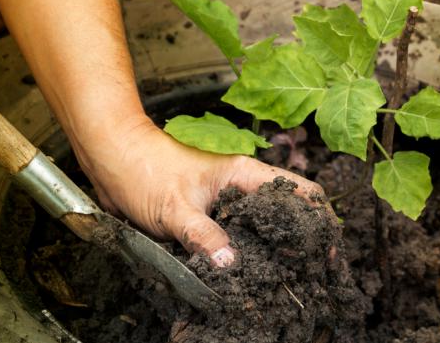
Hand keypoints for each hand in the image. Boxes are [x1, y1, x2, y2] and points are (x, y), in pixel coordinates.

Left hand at [72, 113, 323, 266]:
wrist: (114, 160)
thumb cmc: (145, 170)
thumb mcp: (175, 207)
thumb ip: (203, 235)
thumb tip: (230, 265)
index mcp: (245, 174)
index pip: (299, 190)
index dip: (319, 219)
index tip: (325, 251)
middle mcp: (242, 188)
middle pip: (288, 212)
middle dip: (302, 241)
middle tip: (310, 273)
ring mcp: (227, 202)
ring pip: (263, 226)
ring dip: (275, 249)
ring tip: (286, 278)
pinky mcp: (212, 216)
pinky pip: (239, 236)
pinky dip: (249, 253)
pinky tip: (250, 273)